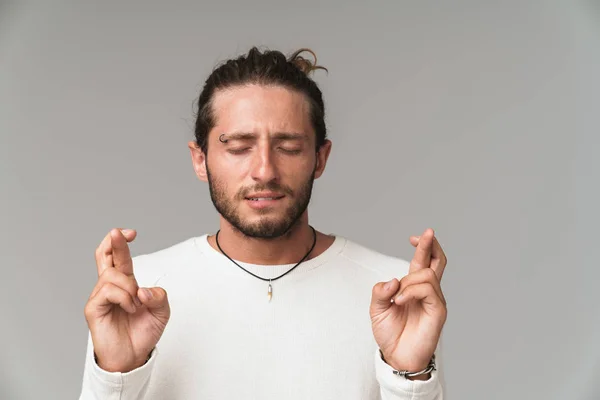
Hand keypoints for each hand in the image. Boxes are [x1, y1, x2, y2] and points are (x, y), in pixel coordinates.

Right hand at [84, 228, 170, 372]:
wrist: (134, 356)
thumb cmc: (143, 332)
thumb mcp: (162, 311)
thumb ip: (159, 296)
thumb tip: (144, 290)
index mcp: (125, 283)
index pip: (117, 256)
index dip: (120, 242)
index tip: (131, 233)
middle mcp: (110, 286)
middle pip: (104, 255)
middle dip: (112, 241)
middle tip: (119, 233)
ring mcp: (100, 297)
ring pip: (112, 275)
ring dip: (129, 287)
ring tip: (135, 304)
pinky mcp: (93, 308)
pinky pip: (108, 291)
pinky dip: (124, 297)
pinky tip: (130, 309)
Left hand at [370, 228, 446, 376]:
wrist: (396, 357)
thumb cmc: (390, 333)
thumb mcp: (377, 308)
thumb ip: (380, 291)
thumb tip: (393, 280)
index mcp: (413, 287)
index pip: (423, 261)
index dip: (422, 246)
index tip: (413, 237)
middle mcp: (427, 291)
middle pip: (438, 260)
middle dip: (432, 244)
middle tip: (427, 233)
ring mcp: (435, 300)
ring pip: (427, 274)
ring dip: (408, 282)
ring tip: (397, 299)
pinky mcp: (438, 311)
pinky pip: (428, 290)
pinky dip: (410, 292)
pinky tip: (400, 302)